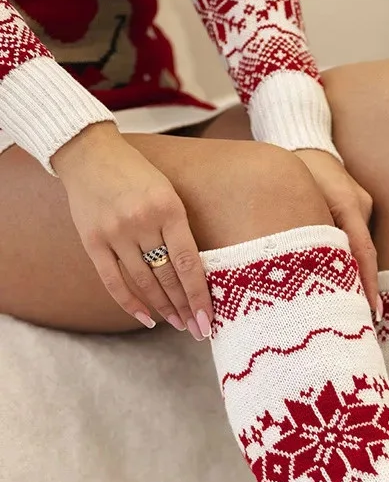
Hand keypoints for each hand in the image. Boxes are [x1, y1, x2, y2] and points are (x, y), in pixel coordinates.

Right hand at [52, 123, 212, 338]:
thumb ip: (179, 229)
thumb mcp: (168, 192)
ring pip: (144, 282)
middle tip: (197, 329)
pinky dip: (130, 304)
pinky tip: (147, 319)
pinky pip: (113, 281)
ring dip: (163, 308)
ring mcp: (115, 233)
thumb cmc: (136, 174)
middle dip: (185, 307)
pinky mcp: (92, 241)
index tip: (208, 320)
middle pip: (168, 277)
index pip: (189, 263)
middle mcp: (141, 221)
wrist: (88, 152)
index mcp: (168, 208)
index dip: (199, 296)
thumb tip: (196, 275)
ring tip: (177, 323)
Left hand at [295, 149, 380, 316]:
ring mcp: (362, 204)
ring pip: (358, 248)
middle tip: (360, 319)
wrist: (298, 140)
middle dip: (362, 286)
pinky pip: (353, 237)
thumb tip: (298, 274)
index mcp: (347, 202)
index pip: (363, 251)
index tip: (372, 312)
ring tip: (346, 305)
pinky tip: (337, 277)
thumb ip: (298, 236)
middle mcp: (360, 204)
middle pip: (364, 254)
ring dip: (351, 273)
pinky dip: (346, 257)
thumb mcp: (291, 203)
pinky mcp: (357, 206)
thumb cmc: (288, 171)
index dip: (367, 284)